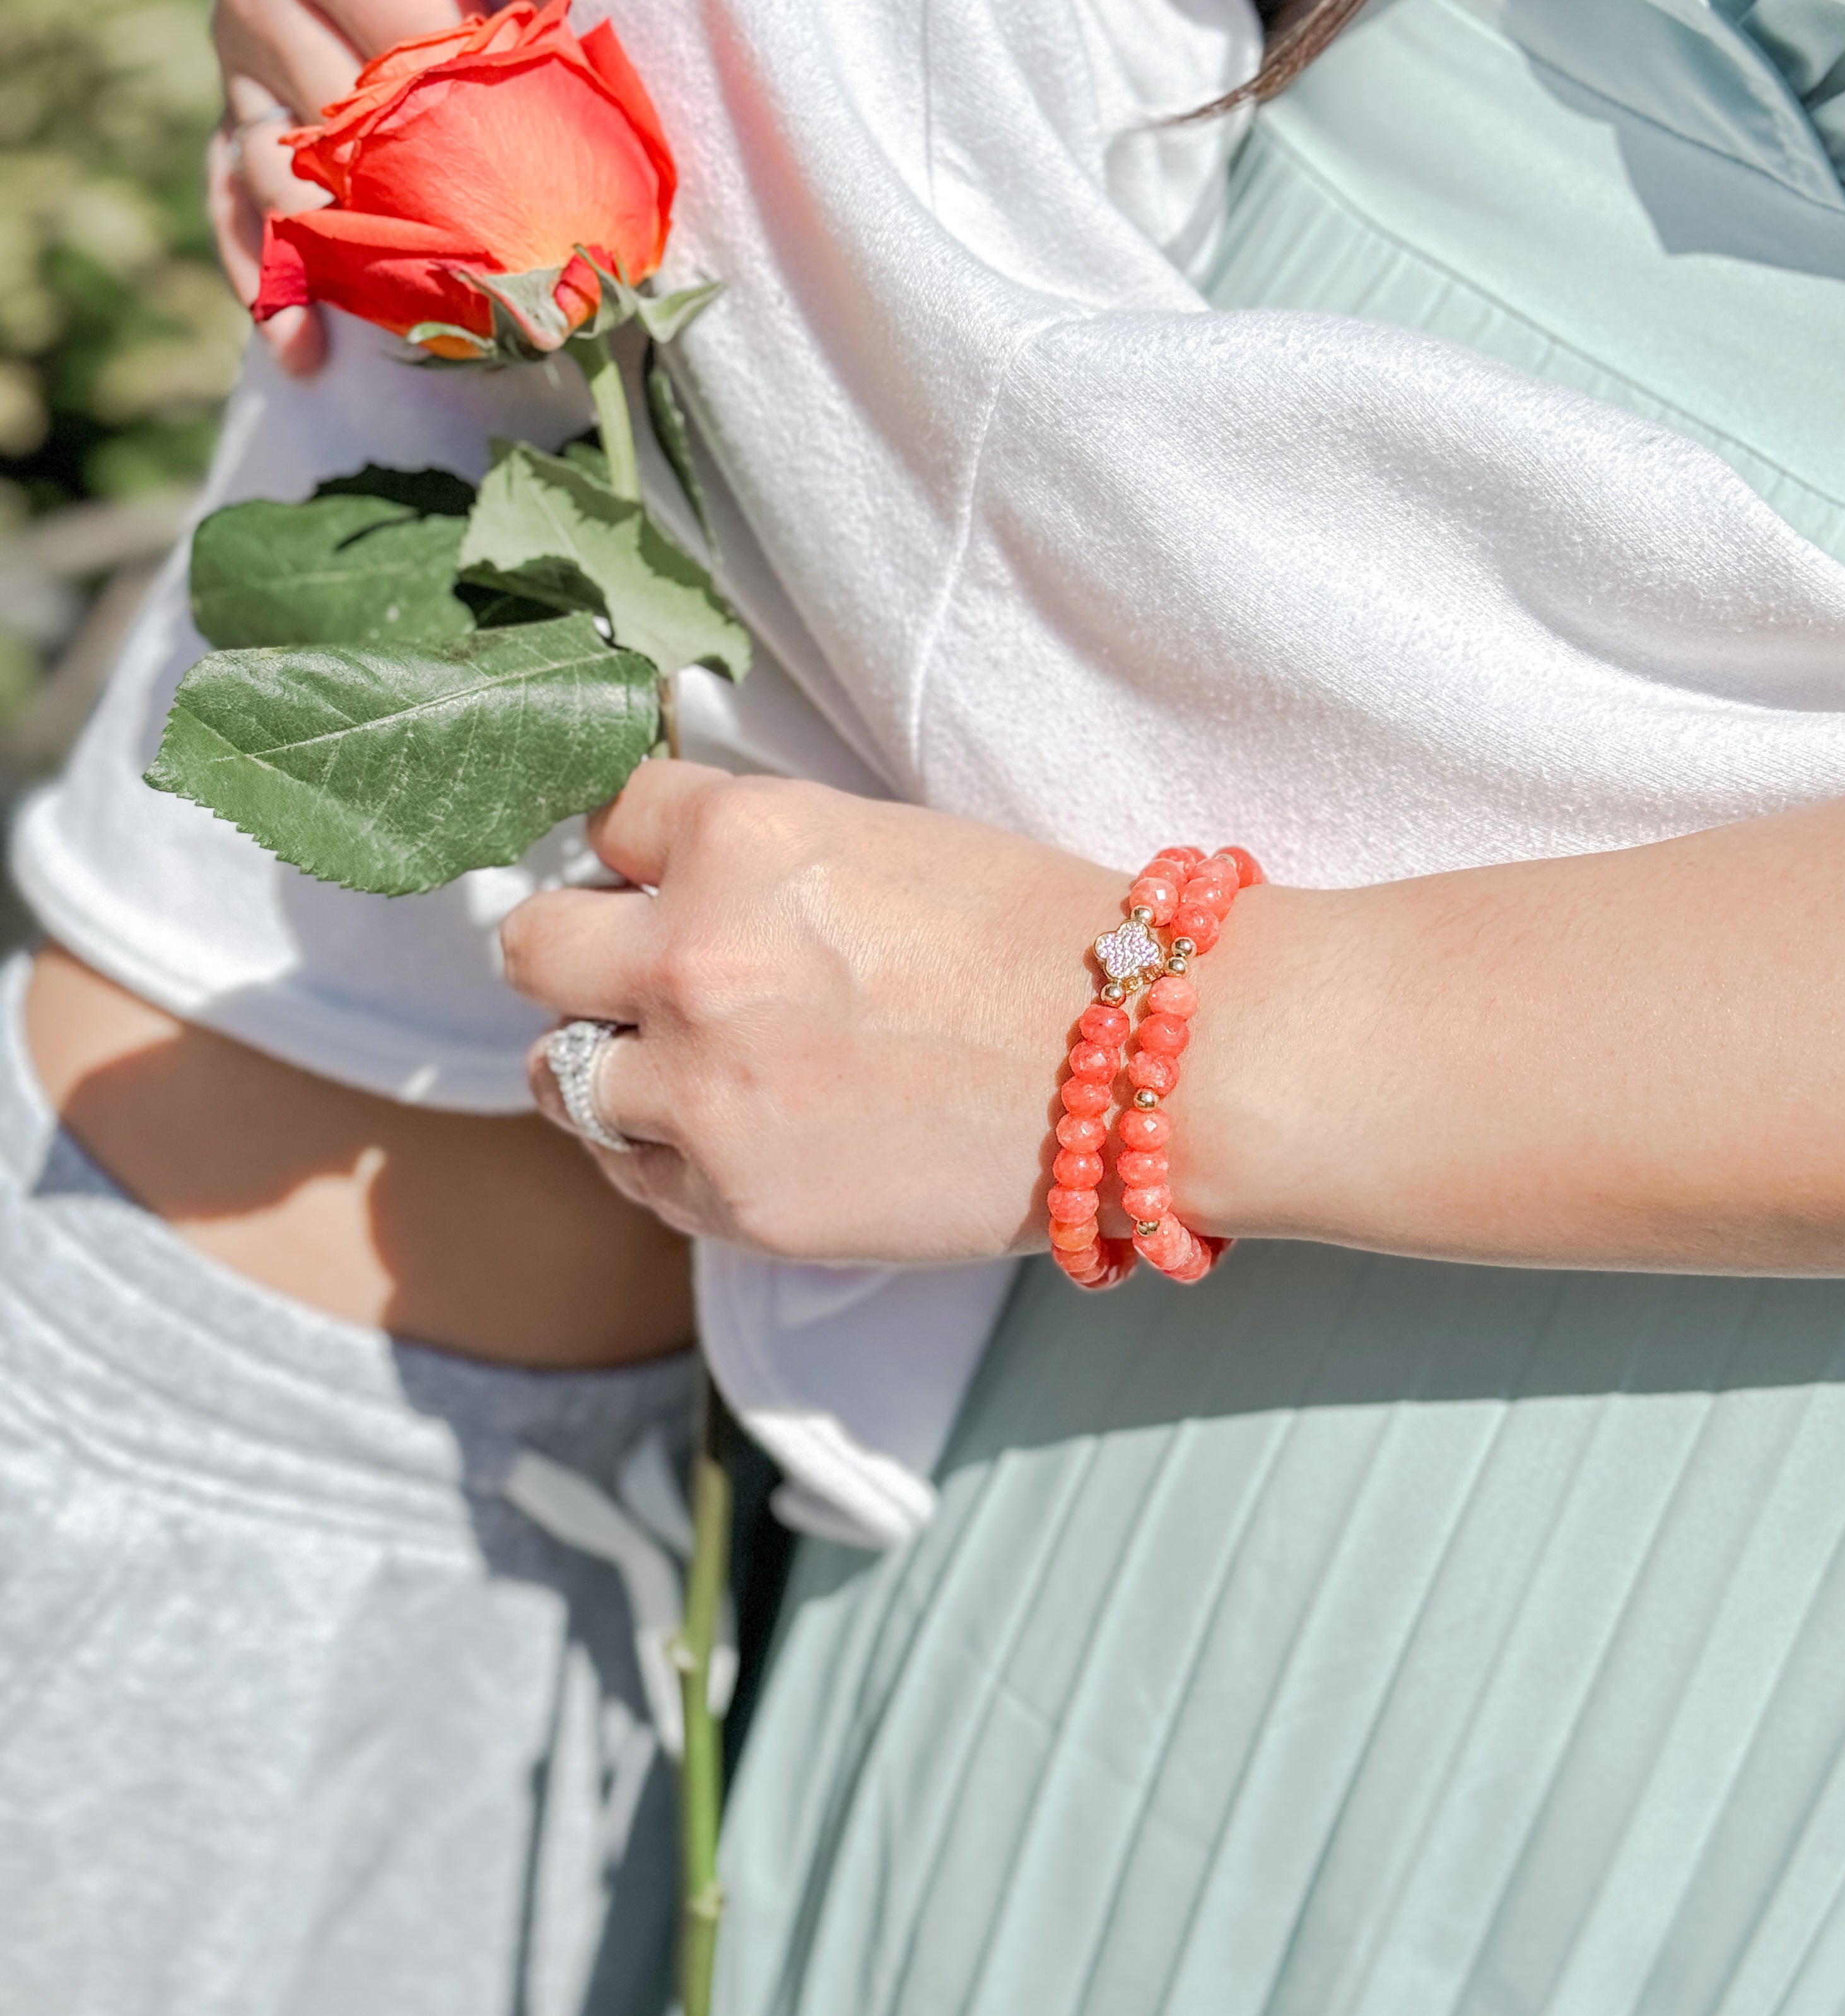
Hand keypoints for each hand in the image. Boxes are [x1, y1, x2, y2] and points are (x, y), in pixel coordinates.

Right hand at [210, 0, 568, 375]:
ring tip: (462, 342)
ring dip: (371, 274)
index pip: (409, 49)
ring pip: (296, 193)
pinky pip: (237, 209)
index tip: (571, 211)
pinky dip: (272, 285)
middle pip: (356, 141)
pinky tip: (307, 354)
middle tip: (548, 310)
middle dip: (451, 223)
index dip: (492, 132)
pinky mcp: (241, 111)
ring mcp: (242, 66)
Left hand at [504, 763, 1132, 1261]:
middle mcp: (694, 958)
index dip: (636, 849)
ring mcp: (705, 1091)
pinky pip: (630, 1171)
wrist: (1142, 1067)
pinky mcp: (733, 1200)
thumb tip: (647, 876)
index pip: (602, 815)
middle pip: (531, 947)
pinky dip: (667, 1151)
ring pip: (559, 1074)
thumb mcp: (872, 839)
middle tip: (642, 973)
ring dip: (613, 1063)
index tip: (657, 873)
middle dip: (580, 954)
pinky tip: (751, 1128)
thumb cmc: (1033, 939)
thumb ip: (743, 858)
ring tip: (704, 1064)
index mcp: (739, 838)